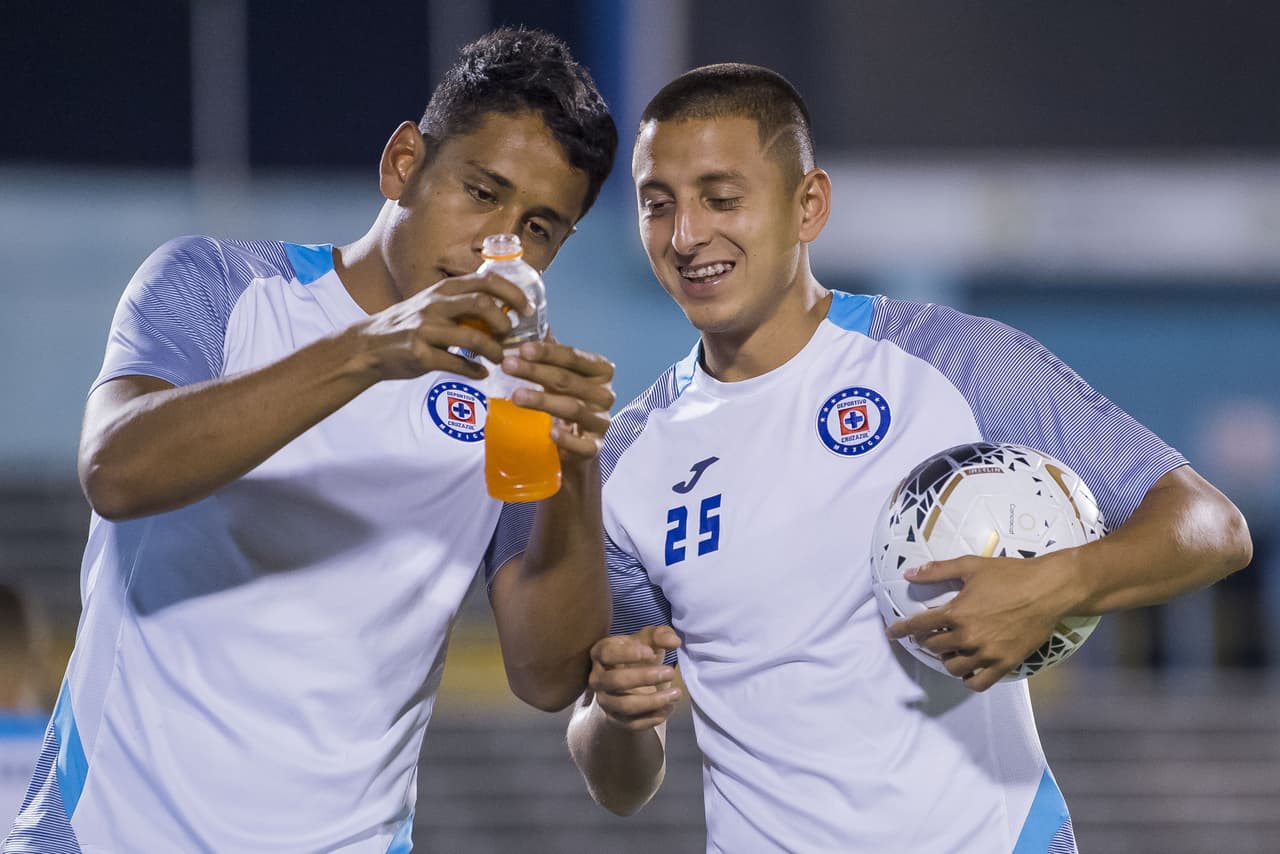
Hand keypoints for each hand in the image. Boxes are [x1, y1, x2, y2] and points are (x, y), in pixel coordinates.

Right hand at [354, 271, 531, 380]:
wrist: (368, 346)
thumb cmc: (407, 325)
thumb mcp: (432, 304)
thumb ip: (461, 304)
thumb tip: (502, 309)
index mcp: (443, 291)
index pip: (486, 281)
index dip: (512, 293)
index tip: (528, 308)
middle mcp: (435, 305)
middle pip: (482, 304)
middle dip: (505, 321)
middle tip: (512, 335)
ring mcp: (426, 330)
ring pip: (473, 337)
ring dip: (494, 351)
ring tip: (500, 359)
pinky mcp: (420, 355)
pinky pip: (457, 364)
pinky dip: (475, 370)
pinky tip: (481, 373)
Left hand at [499, 334, 615, 461]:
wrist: (580, 445)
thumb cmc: (568, 401)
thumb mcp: (563, 374)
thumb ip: (551, 353)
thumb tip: (530, 322)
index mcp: (601, 371)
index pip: (573, 357)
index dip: (547, 352)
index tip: (521, 348)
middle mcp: (605, 394)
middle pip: (567, 380)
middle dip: (535, 371)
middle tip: (506, 365)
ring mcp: (602, 421)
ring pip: (572, 408)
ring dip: (542, 400)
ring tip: (515, 396)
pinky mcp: (595, 447)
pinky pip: (584, 444)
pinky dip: (568, 440)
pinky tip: (551, 434)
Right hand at [588, 626, 681, 730]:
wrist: (631, 684)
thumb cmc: (638, 656)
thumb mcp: (648, 641)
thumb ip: (660, 635)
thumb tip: (674, 641)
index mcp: (600, 653)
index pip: (607, 653)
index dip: (628, 653)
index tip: (651, 652)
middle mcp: (597, 678)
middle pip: (615, 681)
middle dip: (645, 677)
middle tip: (671, 672)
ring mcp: (605, 701)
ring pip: (625, 705)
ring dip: (653, 701)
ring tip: (676, 693)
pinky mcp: (615, 720)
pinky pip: (632, 723)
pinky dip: (653, 717)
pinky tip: (669, 707)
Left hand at [885, 553, 1074, 691]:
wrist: (1049, 590)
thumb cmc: (1010, 575)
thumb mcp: (970, 566)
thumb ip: (937, 571)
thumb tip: (909, 574)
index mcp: (956, 613)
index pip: (919, 626)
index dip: (901, 630)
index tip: (892, 634)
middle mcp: (968, 636)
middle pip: (934, 648)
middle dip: (928, 641)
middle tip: (933, 634)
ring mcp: (987, 653)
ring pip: (953, 667)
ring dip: (947, 659)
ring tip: (952, 649)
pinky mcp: (1005, 664)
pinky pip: (978, 683)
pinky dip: (968, 679)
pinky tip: (968, 668)